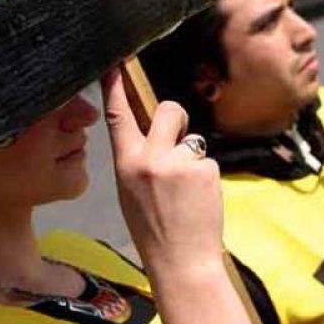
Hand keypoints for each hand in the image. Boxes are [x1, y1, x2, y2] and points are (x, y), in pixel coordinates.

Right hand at [101, 69, 224, 274]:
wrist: (181, 260)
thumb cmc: (152, 228)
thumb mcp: (129, 191)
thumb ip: (138, 159)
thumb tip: (153, 132)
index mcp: (126, 164)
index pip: (118, 116)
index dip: (116, 87)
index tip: (116, 63)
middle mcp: (151, 158)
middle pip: (168, 110)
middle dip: (176, 118)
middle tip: (177, 144)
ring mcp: (180, 163)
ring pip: (192, 138)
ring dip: (191, 156)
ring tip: (185, 190)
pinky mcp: (206, 170)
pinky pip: (206, 160)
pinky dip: (204, 176)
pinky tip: (198, 199)